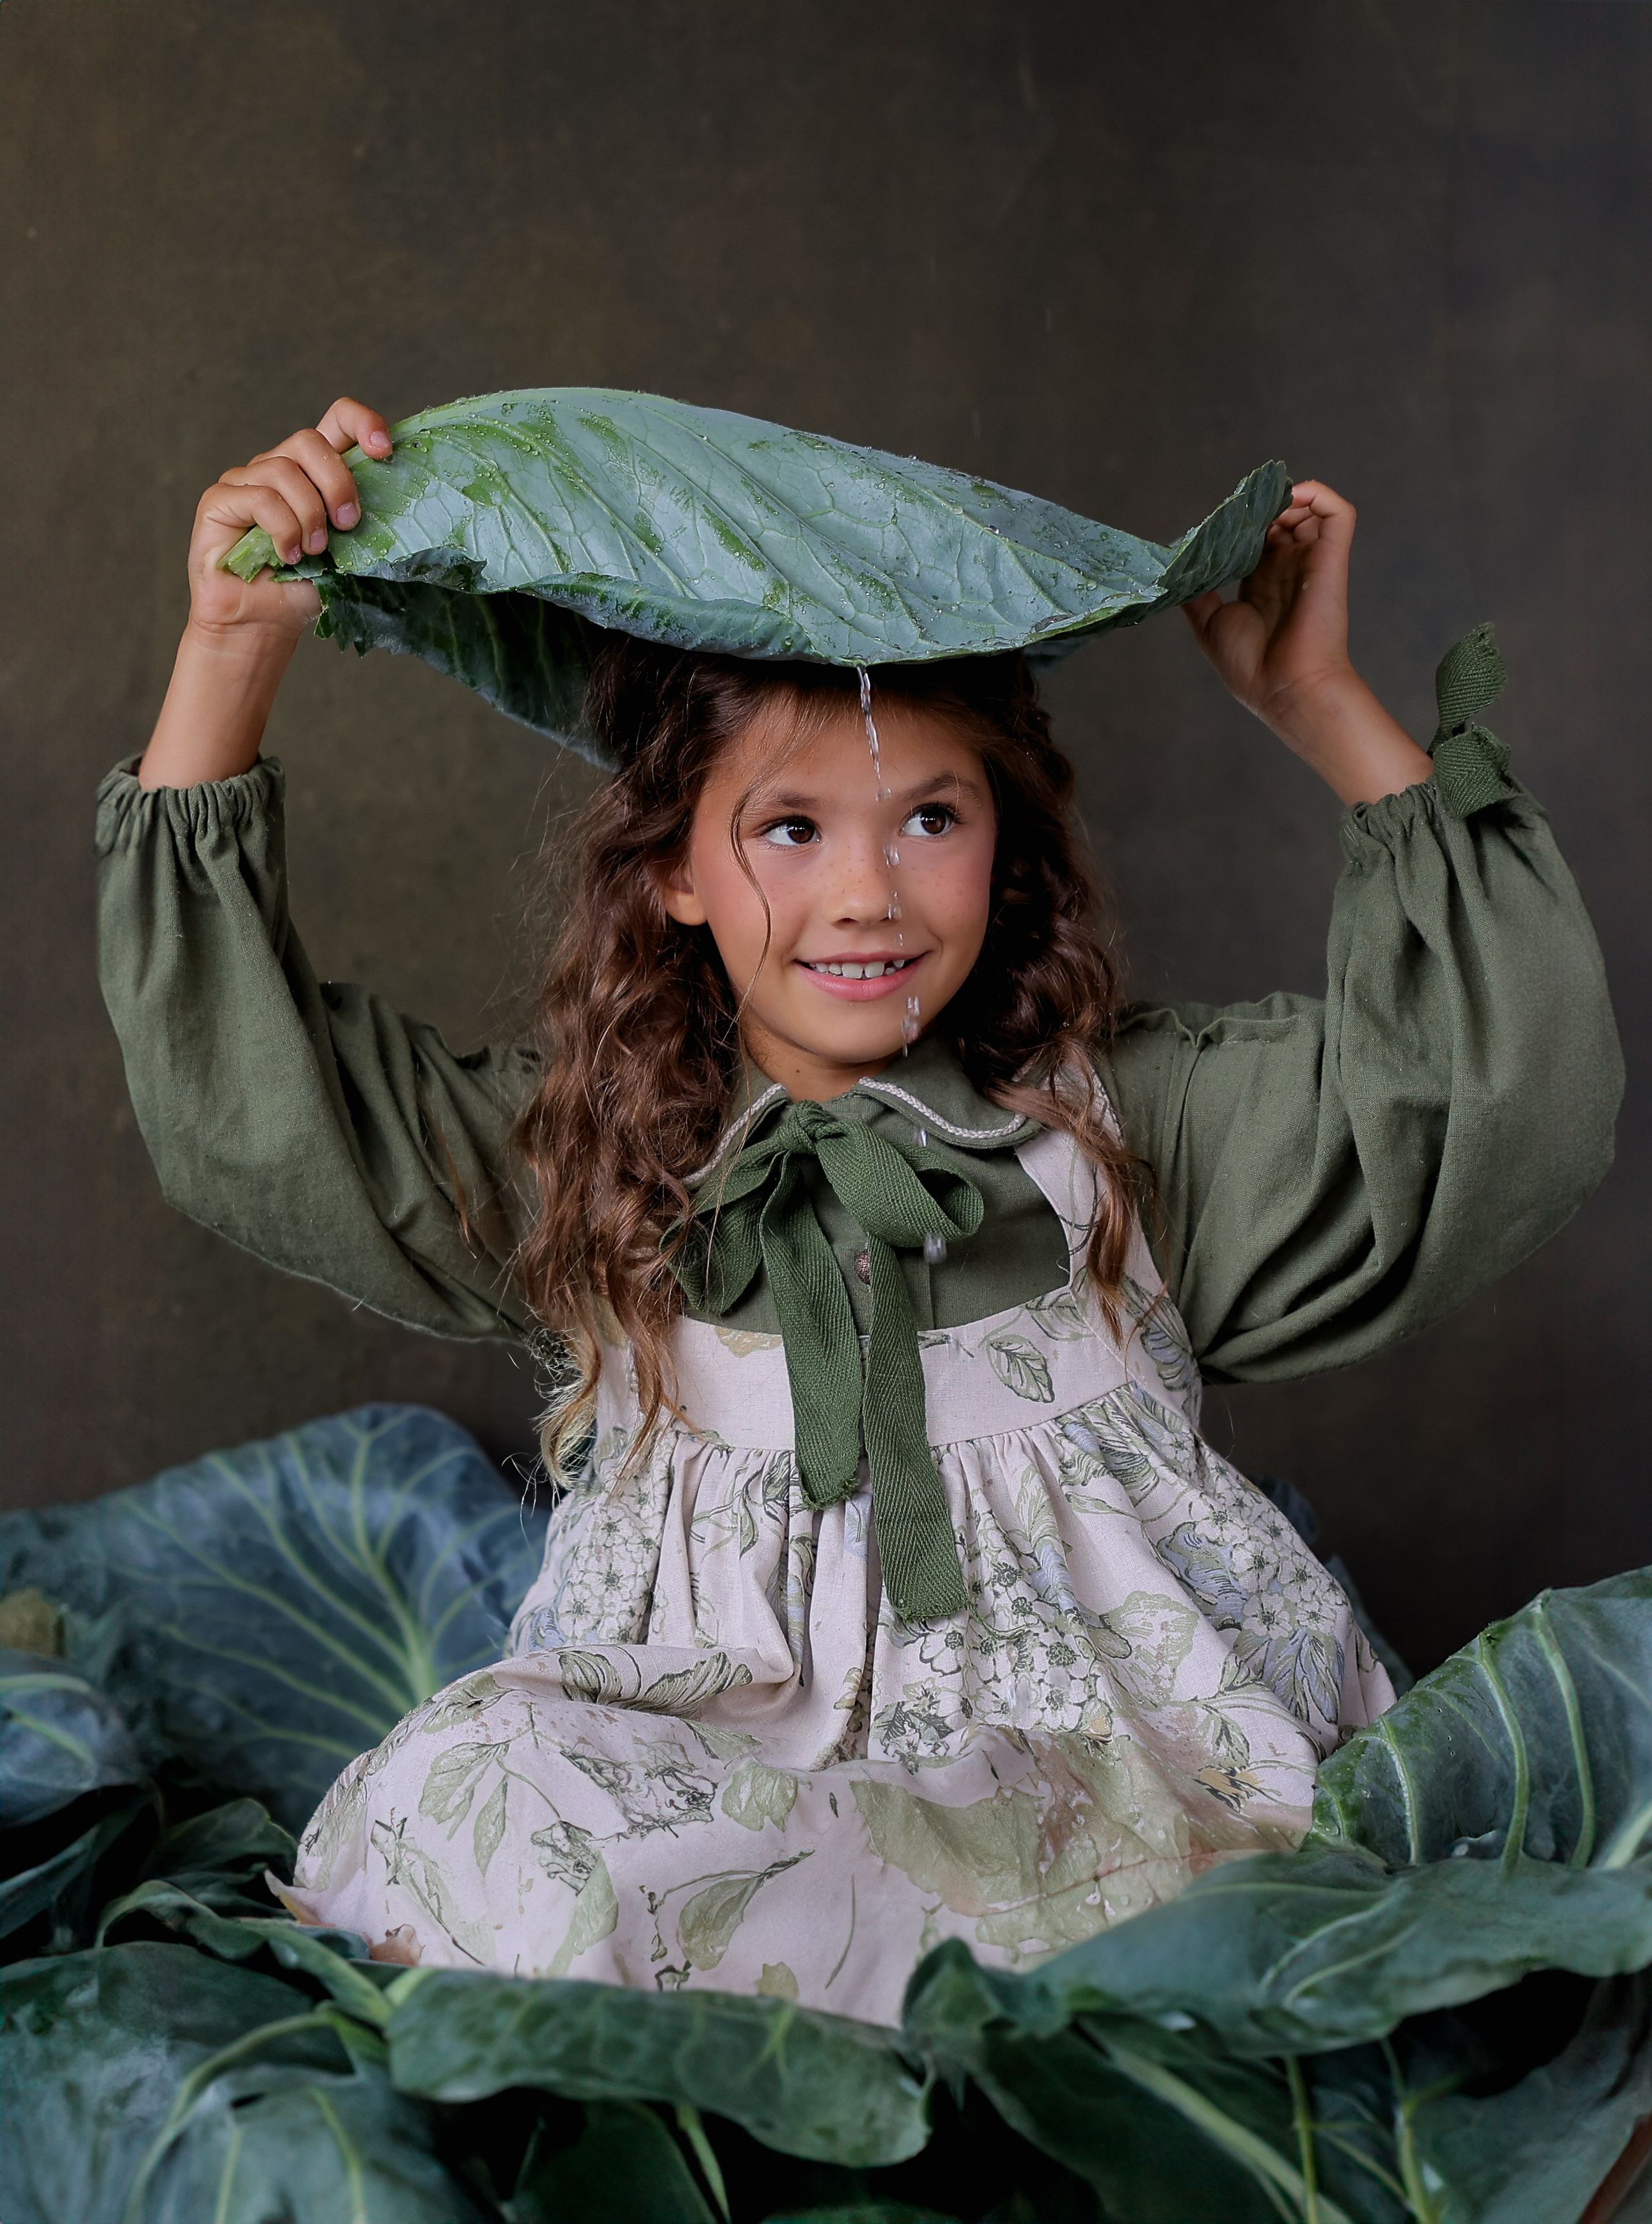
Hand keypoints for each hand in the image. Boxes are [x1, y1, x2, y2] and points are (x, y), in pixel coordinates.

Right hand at [139, 398, 392, 789]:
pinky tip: (288, 556)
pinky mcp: (219, 500)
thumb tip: (409, 508)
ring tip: (315, 553)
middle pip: (309, 441)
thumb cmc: (306, 588)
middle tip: (349, 524)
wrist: (262, 623)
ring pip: (283, 470)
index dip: (360, 422)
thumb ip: (367, 524)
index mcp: (314, 471)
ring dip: (309, 515)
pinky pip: (257, 497)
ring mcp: (245, 480)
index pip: (335, 420)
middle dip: (338, 482)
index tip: (384, 449)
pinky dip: (281, 529)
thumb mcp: (350, 553)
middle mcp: (279, 466)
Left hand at [1181, 479, 1355, 731]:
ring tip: (1262, 504)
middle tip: (1237, 509)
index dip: (1239, 524)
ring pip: (1308, 510)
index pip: (1256, 539)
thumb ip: (1197, 596)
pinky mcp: (1332, 557)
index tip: (1218, 521)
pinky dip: (1317, 494)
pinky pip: (1337, 513)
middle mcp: (1288, 569)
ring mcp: (1311, 561)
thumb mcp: (1210, 625)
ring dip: (1286, 497)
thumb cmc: (1250, 666)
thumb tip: (1178, 572)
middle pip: (1280, 519)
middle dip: (1259, 507)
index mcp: (1263, 584)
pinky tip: (1290, 495)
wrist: (1286, 688)